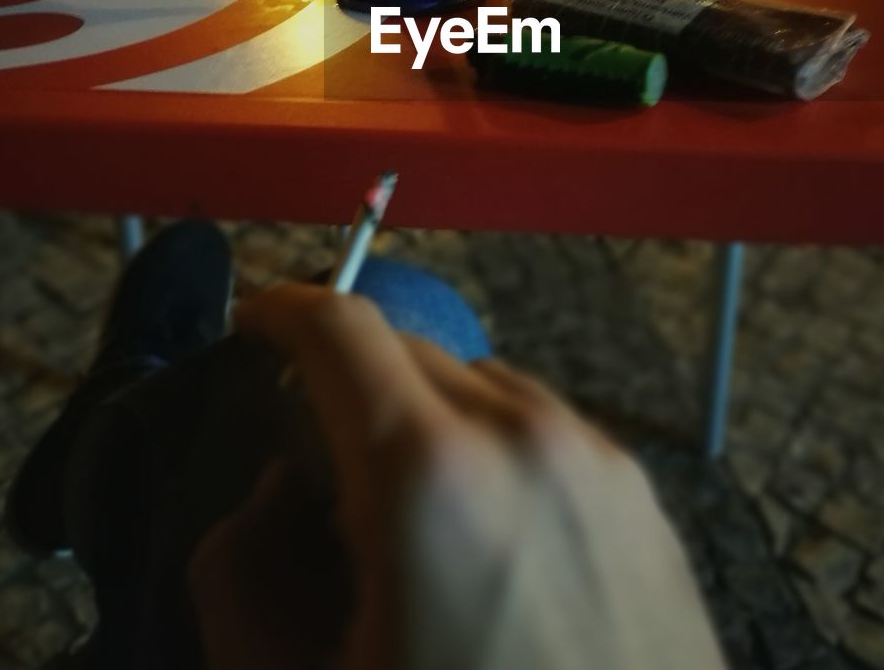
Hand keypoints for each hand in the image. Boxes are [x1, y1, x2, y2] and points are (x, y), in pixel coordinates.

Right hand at [189, 284, 724, 669]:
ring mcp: (596, 463)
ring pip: (478, 384)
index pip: (339, 329)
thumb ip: (241, 573)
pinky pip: (541, 429)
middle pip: (408, 352)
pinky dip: (489, 449)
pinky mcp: (642, 498)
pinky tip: (481, 542)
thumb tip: (273, 492)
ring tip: (405, 523)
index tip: (254, 325)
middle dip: (346, 385)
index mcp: (430, 479)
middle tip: (313, 468)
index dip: (280, 310)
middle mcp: (525, 441)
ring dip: (422, 419)